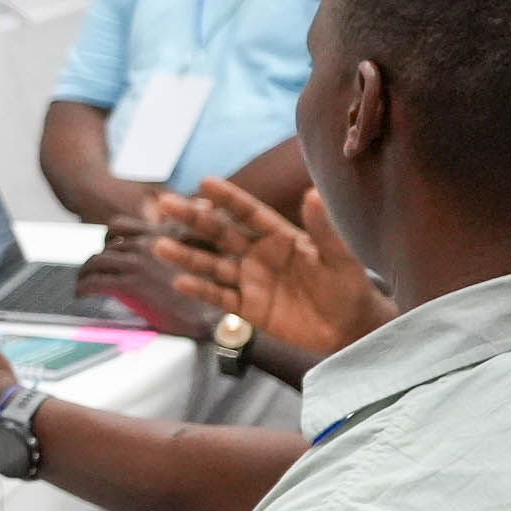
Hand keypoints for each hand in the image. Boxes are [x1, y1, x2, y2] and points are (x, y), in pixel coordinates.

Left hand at [73, 205, 216, 339]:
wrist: (211, 317)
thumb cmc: (210, 290)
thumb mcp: (204, 253)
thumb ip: (190, 237)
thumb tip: (199, 210)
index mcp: (164, 234)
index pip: (120, 225)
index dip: (107, 237)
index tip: (103, 246)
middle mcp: (149, 244)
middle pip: (107, 247)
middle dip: (97, 260)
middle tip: (91, 272)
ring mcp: (138, 263)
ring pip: (96, 262)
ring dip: (85, 273)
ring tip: (83, 283)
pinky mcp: (130, 284)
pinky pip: (95, 282)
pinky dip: (83, 287)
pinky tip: (83, 294)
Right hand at [149, 178, 393, 355]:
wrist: (350, 327)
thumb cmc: (349, 286)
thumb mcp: (340, 257)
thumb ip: (324, 229)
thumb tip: (313, 193)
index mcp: (279, 237)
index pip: (248, 213)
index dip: (228, 198)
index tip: (205, 182)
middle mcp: (258, 255)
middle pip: (221, 234)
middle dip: (193, 220)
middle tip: (166, 204)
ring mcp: (251, 281)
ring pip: (212, 264)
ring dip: (187, 255)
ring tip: (160, 246)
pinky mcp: (249, 308)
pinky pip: (220, 297)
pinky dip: (201, 290)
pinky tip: (181, 281)